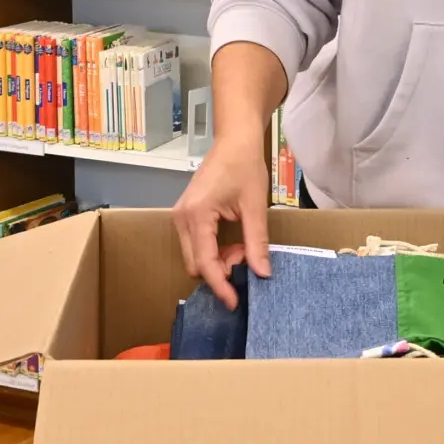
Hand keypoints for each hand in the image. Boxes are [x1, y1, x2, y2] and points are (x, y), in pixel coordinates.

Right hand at [172, 135, 272, 303]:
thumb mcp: (254, 206)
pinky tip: (233, 241)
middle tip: (246, 258)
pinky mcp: (185, 216)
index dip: (220, 285)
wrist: (234, 140)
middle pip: (195, 264)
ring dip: (218, 261)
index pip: (205, 262)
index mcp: (196, 215)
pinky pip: (195, 245)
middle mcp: (181, 218)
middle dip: (221, 270)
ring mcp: (180, 217)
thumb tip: (262, 274)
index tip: (235, 302)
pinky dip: (214, 250)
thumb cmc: (244, 166)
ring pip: (194, 257)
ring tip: (242, 246)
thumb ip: (256, 241)